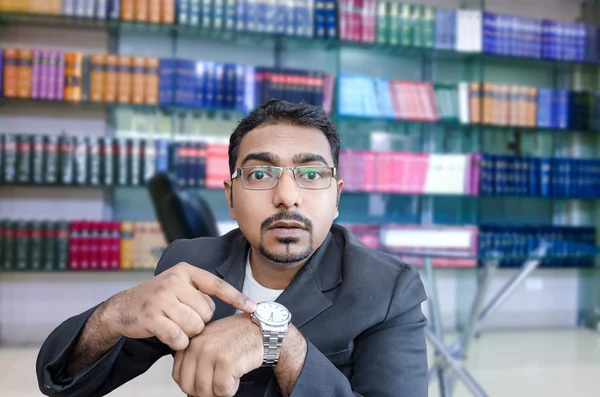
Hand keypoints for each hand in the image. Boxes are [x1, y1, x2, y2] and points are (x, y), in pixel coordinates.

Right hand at [104, 262, 255, 350]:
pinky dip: (177, 342)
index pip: (217, 285)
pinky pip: (178, 337)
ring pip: (194, 326)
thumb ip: (200, 293)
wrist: (123, 308)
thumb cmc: (159, 300)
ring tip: (173, 324)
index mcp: (185, 271)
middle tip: (181, 317)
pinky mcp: (151, 316)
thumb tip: (233, 306)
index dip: (236, 297)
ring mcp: (162, 297)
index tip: (253, 307)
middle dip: (198, 321)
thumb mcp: (179, 287)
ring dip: (187, 333)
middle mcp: (174, 281)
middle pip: (206, 312)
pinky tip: (167, 335)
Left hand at [172, 314, 263, 396]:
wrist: (262, 330)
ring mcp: (211, 353)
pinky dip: (231, 389)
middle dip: (204, 391)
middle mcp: (198, 346)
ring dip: (219, 390)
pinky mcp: (226, 361)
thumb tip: (188, 385)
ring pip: (205, 391)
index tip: (204, 382)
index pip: (178, 375)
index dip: (192, 385)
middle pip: (189, 386)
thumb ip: (196, 359)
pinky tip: (236, 376)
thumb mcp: (210, 340)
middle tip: (217, 384)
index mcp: (192, 342)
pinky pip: (222, 390)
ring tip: (228, 377)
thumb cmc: (238, 335)